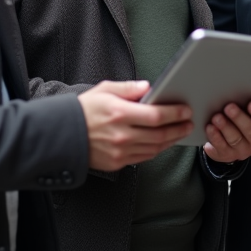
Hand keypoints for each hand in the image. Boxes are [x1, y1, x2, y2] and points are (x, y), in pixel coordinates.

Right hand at [77, 80, 193, 170]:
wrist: (62, 135)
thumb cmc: (83, 110)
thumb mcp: (104, 90)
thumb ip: (128, 88)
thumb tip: (148, 87)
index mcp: (119, 113)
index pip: (156, 115)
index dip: (175, 113)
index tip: (185, 110)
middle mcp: (122, 134)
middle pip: (160, 134)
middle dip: (178, 128)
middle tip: (189, 123)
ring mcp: (120, 151)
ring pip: (155, 148)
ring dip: (171, 140)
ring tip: (180, 132)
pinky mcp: (117, 162)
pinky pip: (144, 157)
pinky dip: (157, 150)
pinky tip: (163, 143)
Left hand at [202, 99, 250, 163]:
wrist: (234, 137)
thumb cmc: (244, 117)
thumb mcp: (250, 110)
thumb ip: (250, 103)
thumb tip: (241, 91)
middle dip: (239, 118)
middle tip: (229, 107)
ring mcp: (244, 151)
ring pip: (235, 140)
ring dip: (225, 127)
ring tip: (217, 117)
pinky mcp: (229, 156)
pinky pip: (221, 148)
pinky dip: (215, 138)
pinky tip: (210, 128)